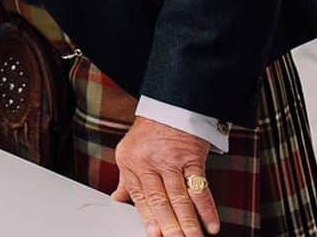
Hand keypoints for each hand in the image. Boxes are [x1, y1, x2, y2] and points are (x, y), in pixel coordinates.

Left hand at [111, 117, 219, 235]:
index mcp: (130, 161)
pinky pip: (199, 186)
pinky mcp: (191, 157)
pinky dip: (207, 208)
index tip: (155, 236)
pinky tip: (211, 225)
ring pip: (179, 197)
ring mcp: (170, 159)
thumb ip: (126, 179)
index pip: (138, 196)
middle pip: (159, 200)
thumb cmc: (148, 134)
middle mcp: (148, 161)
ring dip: (189, 223)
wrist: (169, 106)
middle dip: (169, 226)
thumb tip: (118, 201)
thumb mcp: (129, 152)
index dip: (147, 218)